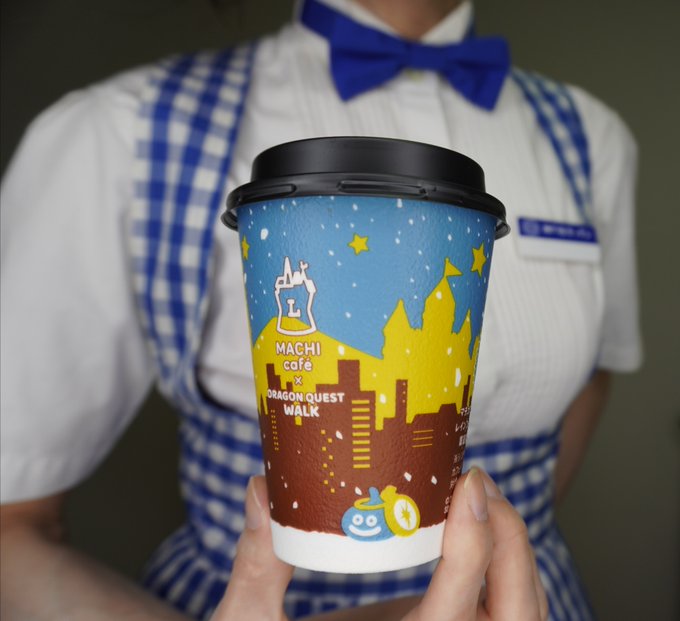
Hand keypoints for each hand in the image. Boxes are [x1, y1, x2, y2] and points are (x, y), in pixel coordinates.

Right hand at [211, 469, 547, 620]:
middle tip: (476, 482)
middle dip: (508, 540)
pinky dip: (505, 567)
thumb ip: (255, 564)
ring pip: (522, 613)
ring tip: (479, 495)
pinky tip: (474, 526)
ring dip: (513, 550)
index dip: (475, 545)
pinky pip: (503, 612)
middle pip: (516, 614)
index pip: (455, 612)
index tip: (468, 484)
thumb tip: (260, 490)